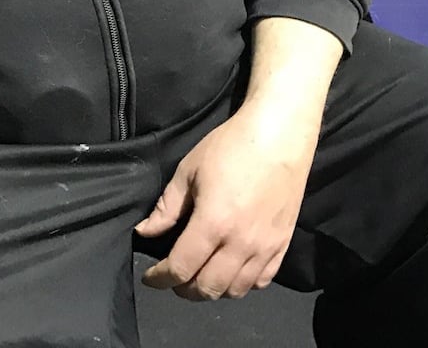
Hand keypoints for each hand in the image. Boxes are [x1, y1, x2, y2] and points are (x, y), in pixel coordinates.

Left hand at [135, 100, 317, 300]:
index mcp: (213, 224)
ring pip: (235, 291)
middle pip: (208, 288)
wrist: (279, 136)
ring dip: (213, 289)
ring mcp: (265, 248)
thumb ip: (167, 208)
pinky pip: (261, 281)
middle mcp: (240, 244)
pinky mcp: (283, 245)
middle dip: (184, 289)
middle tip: (174, 277)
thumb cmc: (231, 147)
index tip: (151, 277)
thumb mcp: (188, 171)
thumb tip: (145, 232)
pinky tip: (231, 271)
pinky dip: (242, 284)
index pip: (181, 269)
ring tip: (201, 275)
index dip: (160, 278)